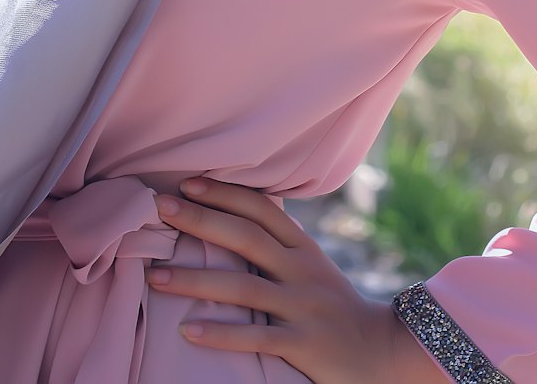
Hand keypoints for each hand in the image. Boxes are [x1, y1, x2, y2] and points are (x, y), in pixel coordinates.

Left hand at [146, 178, 439, 382]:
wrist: (380, 352)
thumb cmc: (333, 306)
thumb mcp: (311, 266)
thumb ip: (279, 244)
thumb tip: (234, 213)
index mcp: (302, 248)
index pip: (261, 209)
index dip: (224, 193)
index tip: (186, 183)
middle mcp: (302, 271)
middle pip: (246, 238)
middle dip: (201, 220)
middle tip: (160, 208)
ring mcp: (302, 307)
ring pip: (243, 287)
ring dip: (195, 280)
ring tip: (156, 277)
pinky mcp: (303, 345)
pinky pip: (256, 338)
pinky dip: (221, 332)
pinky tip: (188, 330)